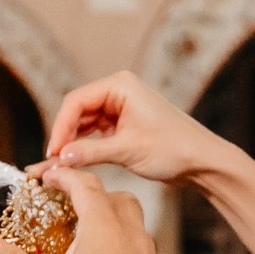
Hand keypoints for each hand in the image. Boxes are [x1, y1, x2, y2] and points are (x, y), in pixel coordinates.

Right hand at [0, 165, 178, 253]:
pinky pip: (139, 247)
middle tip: (66, 204)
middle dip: (90, 194)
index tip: (47, 178)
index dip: (63, 176)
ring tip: (83, 233)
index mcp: (104, 226)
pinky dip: (121, 243)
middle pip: (115, 197)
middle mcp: (131, 234)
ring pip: (132, 221)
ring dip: (109, 218)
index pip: (85, 184)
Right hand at [44, 71, 230, 183]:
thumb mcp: (128, 150)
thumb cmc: (174, 149)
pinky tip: (72, 164)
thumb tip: (60, 158)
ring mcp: (119, 109)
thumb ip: (91, 153)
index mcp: (120, 86)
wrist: (202, 162)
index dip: (60, 127)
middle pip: (77, 112)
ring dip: (71, 145)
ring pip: (83, 126)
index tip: (53, 152)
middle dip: (64, 137)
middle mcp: (118, 92)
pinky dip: (84, 150)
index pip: (76, 101)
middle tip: (51, 163)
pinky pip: (94, 136)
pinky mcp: (122, 127)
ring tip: (56, 167)